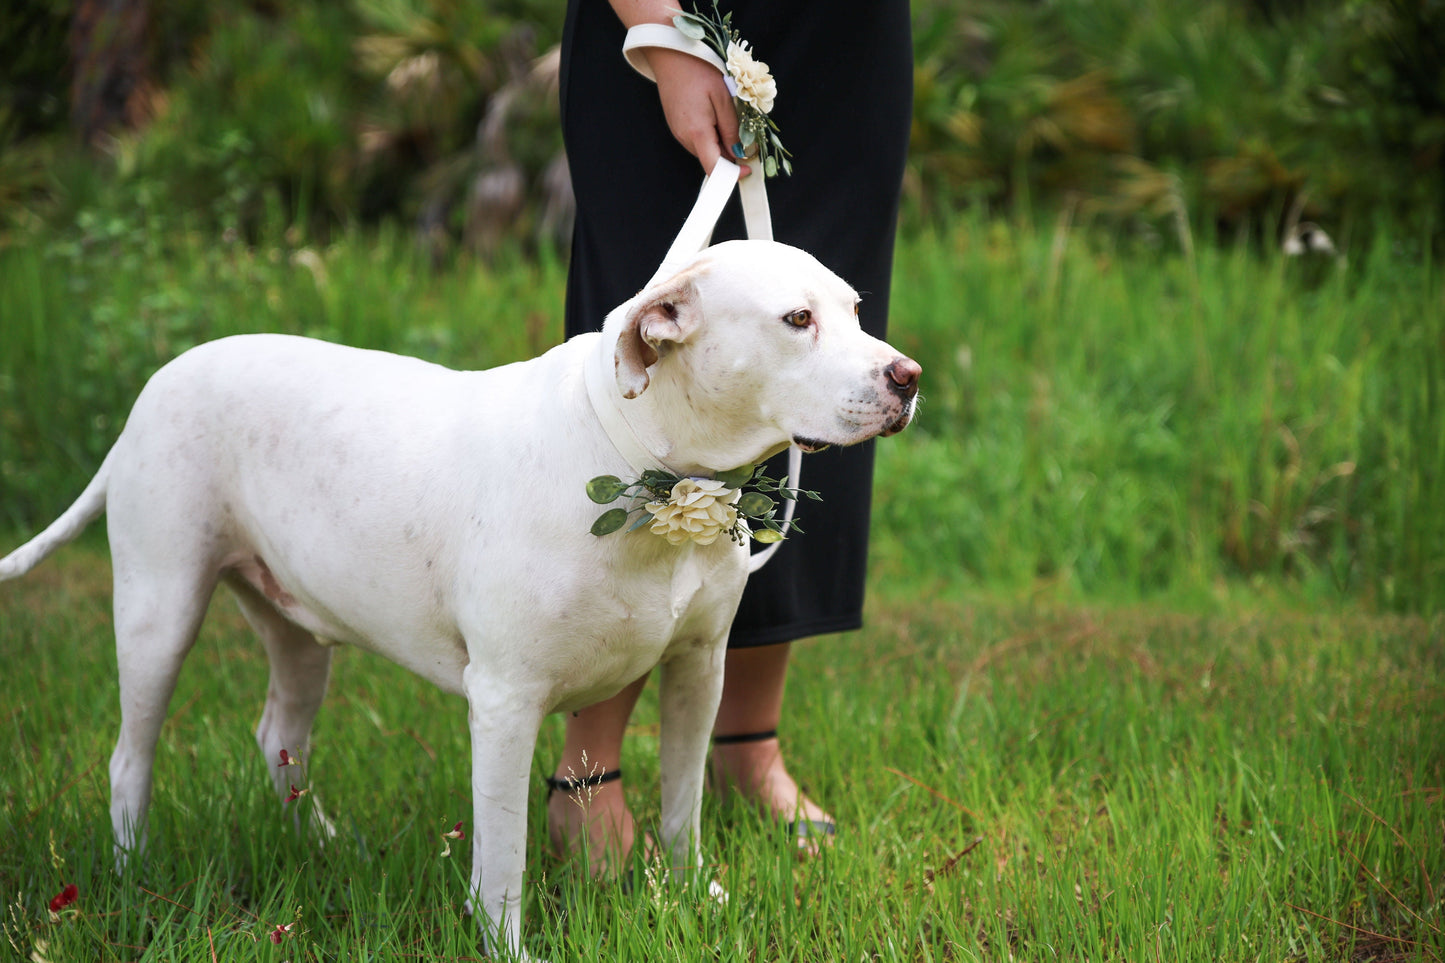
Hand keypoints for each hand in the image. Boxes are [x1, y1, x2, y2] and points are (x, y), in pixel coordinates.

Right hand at [646, 46, 750, 175]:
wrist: (671, 55)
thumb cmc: (699, 71)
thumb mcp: (724, 98)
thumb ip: (732, 129)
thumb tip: (739, 152)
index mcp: (697, 132)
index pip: (714, 168)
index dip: (732, 175)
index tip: (748, 170)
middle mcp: (684, 138)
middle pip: (711, 160)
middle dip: (730, 156)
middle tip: (746, 140)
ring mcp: (678, 133)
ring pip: (705, 150)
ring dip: (720, 144)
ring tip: (727, 119)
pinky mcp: (676, 126)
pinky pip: (696, 140)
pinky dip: (710, 136)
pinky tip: (714, 115)